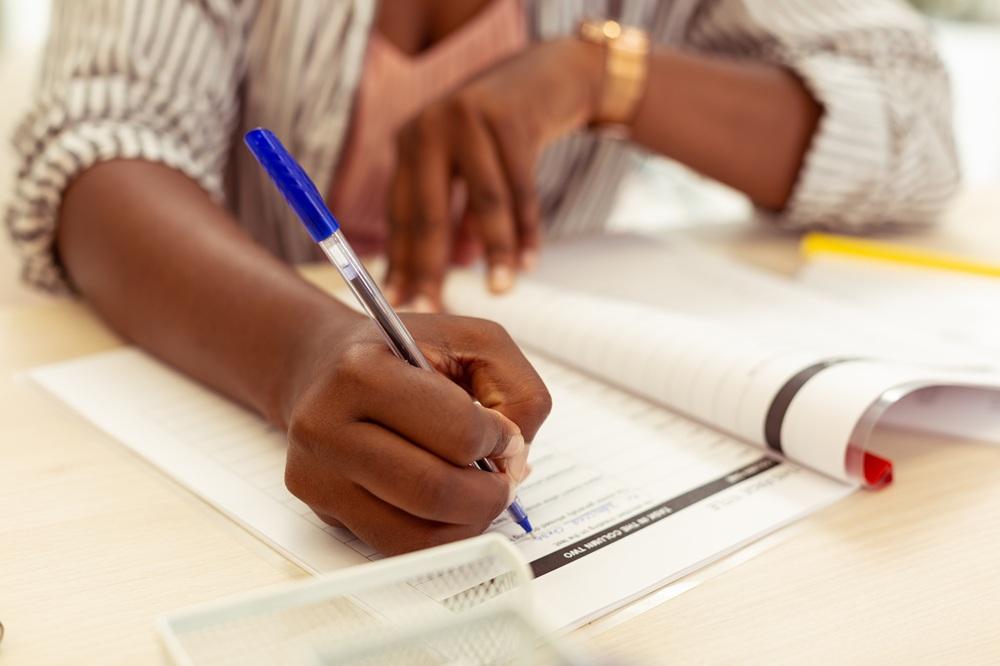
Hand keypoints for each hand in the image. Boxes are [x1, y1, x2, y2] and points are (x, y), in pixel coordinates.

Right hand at [280, 311, 550, 554]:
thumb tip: (516, 455)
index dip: (500, 439)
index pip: (457, 432)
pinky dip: (442, 537)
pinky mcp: (322, 508)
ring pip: (418, 533)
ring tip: (481, 492)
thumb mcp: (472, 340)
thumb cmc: (404, 353)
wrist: (323, 367)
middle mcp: (325, 425)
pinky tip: (452, 508)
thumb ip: (516, 387)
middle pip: (434, 491)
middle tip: (505, 477)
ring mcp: (318, 474)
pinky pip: (399, 547)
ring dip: (470, 520)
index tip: (505, 433)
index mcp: (361, 372)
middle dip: (490, 493)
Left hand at [386, 37, 603, 309]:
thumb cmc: (501, 132)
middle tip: (431, 309)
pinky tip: (529, 260)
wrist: (549, 75)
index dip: (401, 263)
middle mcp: (431, 127)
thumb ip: (454, 216)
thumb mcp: (466, 168)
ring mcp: (469, 118)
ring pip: (483, 202)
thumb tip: (445, 272)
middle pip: (429, 211)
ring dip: (495, 251)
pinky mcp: (510, 118)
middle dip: (430, 267)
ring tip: (501, 289)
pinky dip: (527, 228)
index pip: (401, 215)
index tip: (399, 305)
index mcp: (411, 144)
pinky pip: (521, 188)